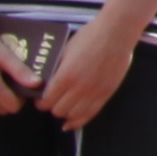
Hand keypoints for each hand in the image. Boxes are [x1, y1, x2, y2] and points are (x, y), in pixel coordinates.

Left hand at [37, 13, 140, 130]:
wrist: (117, 33)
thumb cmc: (89, 36)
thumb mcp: (66, 50)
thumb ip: (56, 69)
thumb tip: (47, 82)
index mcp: (65, 76)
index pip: (46, 101)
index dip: (40, 102)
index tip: (40, 98)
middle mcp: (79, 88)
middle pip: (58, 110)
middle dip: (52, 107)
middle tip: (52, 100)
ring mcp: (95, 92)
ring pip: (74, 115)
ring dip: (66, 113)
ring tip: (64, 106)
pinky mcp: (107, 93)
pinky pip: (91, 114)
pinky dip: (79, 121)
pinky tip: (71, 122)